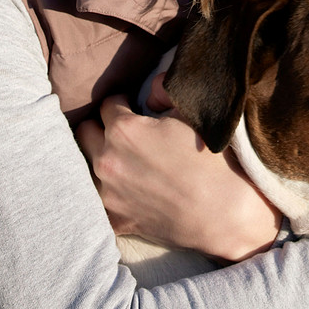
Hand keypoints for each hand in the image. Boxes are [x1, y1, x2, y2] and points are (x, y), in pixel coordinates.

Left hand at [77, 94, 281, 261]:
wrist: (223, 211)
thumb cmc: (210, 158)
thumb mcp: (191, 112)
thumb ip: (164, 90)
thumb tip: (151, 88)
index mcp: (124, 130)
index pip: (108, 103)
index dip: (123, 101)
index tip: (132, 105)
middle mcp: (107, 160)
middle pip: (85, 132)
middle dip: (101, 126)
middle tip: (122, 129)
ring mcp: (107, 194)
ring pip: (87, 166)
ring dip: (100, 157)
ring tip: (123, 158)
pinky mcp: (115, 221)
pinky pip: (98, 202)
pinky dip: (108, 191)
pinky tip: (125, 188)